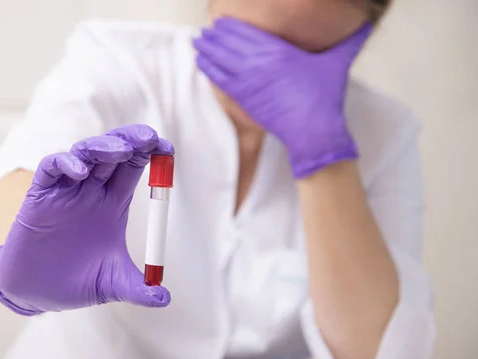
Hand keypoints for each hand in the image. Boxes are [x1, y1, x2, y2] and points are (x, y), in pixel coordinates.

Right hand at [0, 125, 173, 314]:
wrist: (36, 292)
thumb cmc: (75, 281)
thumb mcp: (113, 284)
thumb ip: (138, 289)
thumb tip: (165, 299)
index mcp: (112, 202)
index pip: (134, 166)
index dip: (150, 153)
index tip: (168, 150)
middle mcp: (91, 190)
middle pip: (113, 152)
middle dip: (132, 141)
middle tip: (150, 139)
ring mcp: (66, 190)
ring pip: (85, 153)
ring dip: (103, 147)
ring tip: (121, 151)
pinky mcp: (40, 195)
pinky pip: (51, 168)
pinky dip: (65, 164)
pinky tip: (80, 173)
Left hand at [194, 17, 371, 177]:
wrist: (313, 129)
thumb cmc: (324, 98)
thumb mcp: (338, 63)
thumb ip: (350, 42)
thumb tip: (367, 25)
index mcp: (280, 50)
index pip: (249, 32)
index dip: (232, 27)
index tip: (221, 22)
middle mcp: (260, 61)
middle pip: (231, 43)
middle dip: (216, 36)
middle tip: (205, 31)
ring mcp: (250, 80)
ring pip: (221, 59)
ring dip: (207, 50)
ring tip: (197, 42)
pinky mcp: (244, 98)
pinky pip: (220, 79)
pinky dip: (209, 69)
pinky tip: (200, 62)